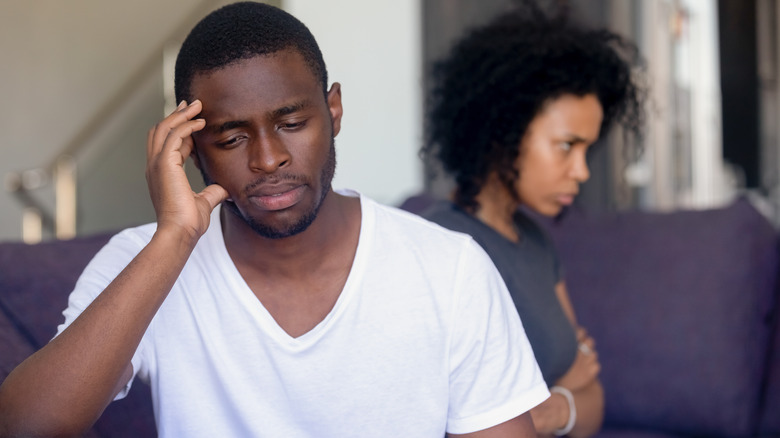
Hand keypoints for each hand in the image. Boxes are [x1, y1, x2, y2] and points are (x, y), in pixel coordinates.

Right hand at [146, 100, 227, 240]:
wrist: (181, 232)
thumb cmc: (188, 223)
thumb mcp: (203, 203)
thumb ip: (212, 193)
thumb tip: (223, 189)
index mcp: (161, 174)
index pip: (168, 144)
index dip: (181, 130)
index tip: (194, 120)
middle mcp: (155, 166)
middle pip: (160, 131)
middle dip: (176, 115)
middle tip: (192, 104)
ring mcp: (157, 164)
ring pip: (164, 128)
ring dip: (181, 115)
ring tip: (197, 105)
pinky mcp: (164, 164)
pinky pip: (174, 136)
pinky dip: (186, 126)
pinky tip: (201, 122)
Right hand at [555, 326, 599, 391]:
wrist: (555, 391)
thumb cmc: (547, 372)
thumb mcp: (549, 357)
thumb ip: (555, 346)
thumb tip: (554, 334)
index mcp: (568, 346)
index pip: (581, 331)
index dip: (580, 333)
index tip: (576, 337)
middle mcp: (578, 353)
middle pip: (590, 341)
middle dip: (587, 344)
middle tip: (580, 349)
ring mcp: (585, 364)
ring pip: (594, 354)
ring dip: (589, 356)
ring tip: (582, 361)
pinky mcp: (589, 374)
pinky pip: (596, 366)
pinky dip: (592, 367)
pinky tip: (585, 370)